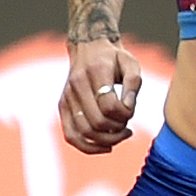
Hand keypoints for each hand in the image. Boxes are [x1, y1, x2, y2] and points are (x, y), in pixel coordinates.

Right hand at [60, 38, 142, 152]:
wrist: (87, 47)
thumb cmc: (114, 58)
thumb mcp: (131, 62)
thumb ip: (134, 83)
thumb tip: (128, 107)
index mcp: (95, 72)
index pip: (109, 105)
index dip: (125, 114)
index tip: (131, 110)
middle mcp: (76, 85)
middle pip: (97, 122)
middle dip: (117, 129)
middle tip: (128, 125)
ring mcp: (67, 97)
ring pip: (84, 132)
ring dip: (108, 140)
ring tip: (121, 134)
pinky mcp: (62, 107)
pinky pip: (71, 136)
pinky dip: (89, 147)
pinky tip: (107, 147)